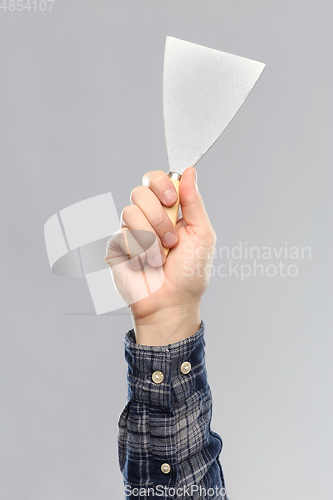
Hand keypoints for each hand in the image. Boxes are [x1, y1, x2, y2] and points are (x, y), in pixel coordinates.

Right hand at [104, 167, 215, 344]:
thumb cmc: (189, 274)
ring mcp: (131, 232)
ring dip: (150, 239)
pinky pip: (121, 235)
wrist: (171, 304)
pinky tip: (145, 266)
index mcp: (169, 211)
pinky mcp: (117, 247)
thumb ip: (194, 202)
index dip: (160, 184)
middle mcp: (148, 218)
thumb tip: (190, 172)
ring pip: (129, 212)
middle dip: (157, 217)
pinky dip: (139, 252)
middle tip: (171, 239)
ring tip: (160, 258)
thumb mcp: (201, 234)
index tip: (171, 201)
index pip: (156, 180)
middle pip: (140, 192)